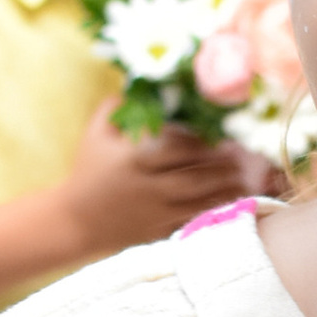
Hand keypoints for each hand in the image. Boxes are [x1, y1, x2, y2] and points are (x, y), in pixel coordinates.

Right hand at [63, 99, 249, 251]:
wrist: (74, 220)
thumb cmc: (87, 171)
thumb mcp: (95, 133)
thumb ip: (116, 106)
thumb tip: (141, 86)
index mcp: (134, 159)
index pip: (176, 148)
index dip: (201, 142)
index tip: (218, 135)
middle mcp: (148, 187)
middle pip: (194, 178)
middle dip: (221, 169)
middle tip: (240, 158)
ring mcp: (155, 212)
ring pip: (198, 202)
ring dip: (224, 191)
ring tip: (242, 180)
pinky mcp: (157, 231)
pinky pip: (191, 221)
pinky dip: (211, 213)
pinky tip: (228, 204)